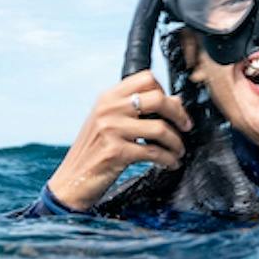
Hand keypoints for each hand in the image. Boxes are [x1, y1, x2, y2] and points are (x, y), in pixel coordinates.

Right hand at [44, 71, 194, 211]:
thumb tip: (176, 101)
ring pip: (160, 128)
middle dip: (179, 114)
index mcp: (108, 97)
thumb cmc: (95, 151)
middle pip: (158, 98)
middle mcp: (109, 109)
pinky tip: (171, 163)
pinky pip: (154, 152)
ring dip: (176, 142)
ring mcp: (111, 129)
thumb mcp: (110, 123)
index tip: (172, 109)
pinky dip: (169, 159)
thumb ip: (136, 110)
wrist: (71, 180)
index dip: (165, 91)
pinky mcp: (116, 152)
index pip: (146, 78)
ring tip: (179, 151)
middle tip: (186, 127)